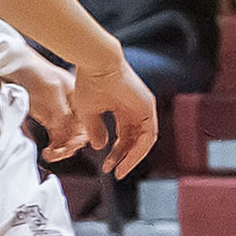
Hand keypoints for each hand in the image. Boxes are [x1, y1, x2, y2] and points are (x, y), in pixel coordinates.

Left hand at [8, 56, 79, 159]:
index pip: (87, 126)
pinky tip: (47, 151)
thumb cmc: (37, 74)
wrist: (17, 66)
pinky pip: (57, 138)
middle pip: (78, 135)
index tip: (66, 148)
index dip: (78, 140)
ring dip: (60, 150)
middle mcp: (74, 108)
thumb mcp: (52, 92)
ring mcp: (62, 114)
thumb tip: (67, 136)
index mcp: (80, 100)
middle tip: (55, 154)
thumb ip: (62, 114)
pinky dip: (54, 147)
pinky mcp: (50, 119)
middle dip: (68, 148)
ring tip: (49, 154)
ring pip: (68, 139)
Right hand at [69, 54, 158, 177]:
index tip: (106, 166)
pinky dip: (139, 150)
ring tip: (120, 170)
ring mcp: (142, 107)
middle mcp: (133, 108)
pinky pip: (148, 135)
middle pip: (132, 140)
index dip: (115, 153)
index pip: (122, 136)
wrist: (96, 64)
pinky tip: (127, 159)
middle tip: (114, 171)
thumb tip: (99, 147)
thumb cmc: (89, 81)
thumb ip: (95, 130)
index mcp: (120, 106)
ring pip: (142, 140)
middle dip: (122, 157)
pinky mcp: (147, 107)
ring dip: (131, 157)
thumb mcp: (88, 112)